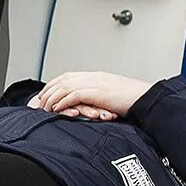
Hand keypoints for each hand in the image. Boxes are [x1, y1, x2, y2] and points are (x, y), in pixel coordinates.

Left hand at [28, 71, 149, 120]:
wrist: (146, 99)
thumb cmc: (133, 100)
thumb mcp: (112, 96)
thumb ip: (98, 98)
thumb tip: (89, 105)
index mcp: (96, 76)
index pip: (68, 77)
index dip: (54, 85)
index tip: (45, 95)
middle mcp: (93, 77)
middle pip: (63, 79)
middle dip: (48, 91)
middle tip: (39, 103)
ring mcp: (95, 83)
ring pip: (65, 86)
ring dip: (52, 97)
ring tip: (44, 108)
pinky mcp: (97, 92)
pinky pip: (74, 95)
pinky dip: (63, 101)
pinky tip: (57, 108)